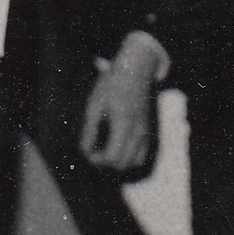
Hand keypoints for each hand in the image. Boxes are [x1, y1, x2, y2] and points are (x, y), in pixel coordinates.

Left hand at [79, 32, 164, 176]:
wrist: (135, 70)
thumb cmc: (112, 85)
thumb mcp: (94, 105)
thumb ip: (89, 130)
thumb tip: (85, 152)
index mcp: (123, 124)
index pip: (111, 157)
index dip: (96, 159)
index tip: (88, 151)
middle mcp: (137, 131)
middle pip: (122, 163)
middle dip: (105, 162)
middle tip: (93, 150)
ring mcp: (145, 132)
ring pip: (134, 162)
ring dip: (118, 162)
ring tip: (105, 150)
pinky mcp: (148, 130)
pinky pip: (142, 155)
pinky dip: (130, 158)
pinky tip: (118, 148)